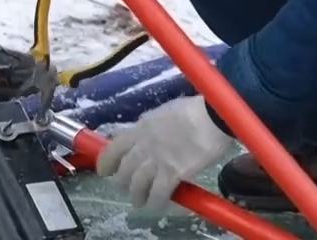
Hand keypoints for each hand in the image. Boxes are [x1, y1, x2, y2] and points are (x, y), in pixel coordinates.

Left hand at [97, 96, 234, 210]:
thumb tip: (148, 130)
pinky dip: (154, 202)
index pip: (115, 147)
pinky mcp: (172, 174)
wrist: (212, 116)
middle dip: (122, 182)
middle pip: (124, 170)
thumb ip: (153, 124)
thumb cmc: (195, 110)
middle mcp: (144, 146)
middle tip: (127, 188)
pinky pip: (157, 194)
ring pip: (137, 185)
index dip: (106, 162)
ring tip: (139, 202)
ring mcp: (156, 161)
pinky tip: (156, 206)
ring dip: (137, 196)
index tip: (104, 171)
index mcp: (141, 128)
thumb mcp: (165, 112)